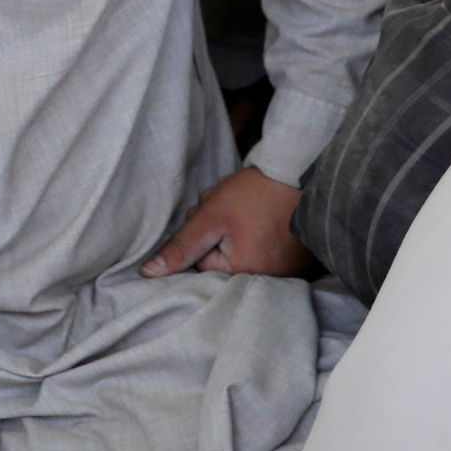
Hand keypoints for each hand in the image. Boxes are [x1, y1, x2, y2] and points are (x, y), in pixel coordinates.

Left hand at [141, 162, 314, 277]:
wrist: (301, 172)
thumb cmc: (255, 193)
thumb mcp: (210, 218)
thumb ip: (181, 247)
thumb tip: (149, 273)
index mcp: (247, 274)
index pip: (201, 261)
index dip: (202, 234)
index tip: (215, 215)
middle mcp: (273, 279)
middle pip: (222, 257)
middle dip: (219, 232)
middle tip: (232, 210)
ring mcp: (289, 269)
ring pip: (241, 250)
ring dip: (236, 230)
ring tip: (249, 210)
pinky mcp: (300, 257)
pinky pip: (265, 248)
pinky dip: (258, 232)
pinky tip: (264, 215)